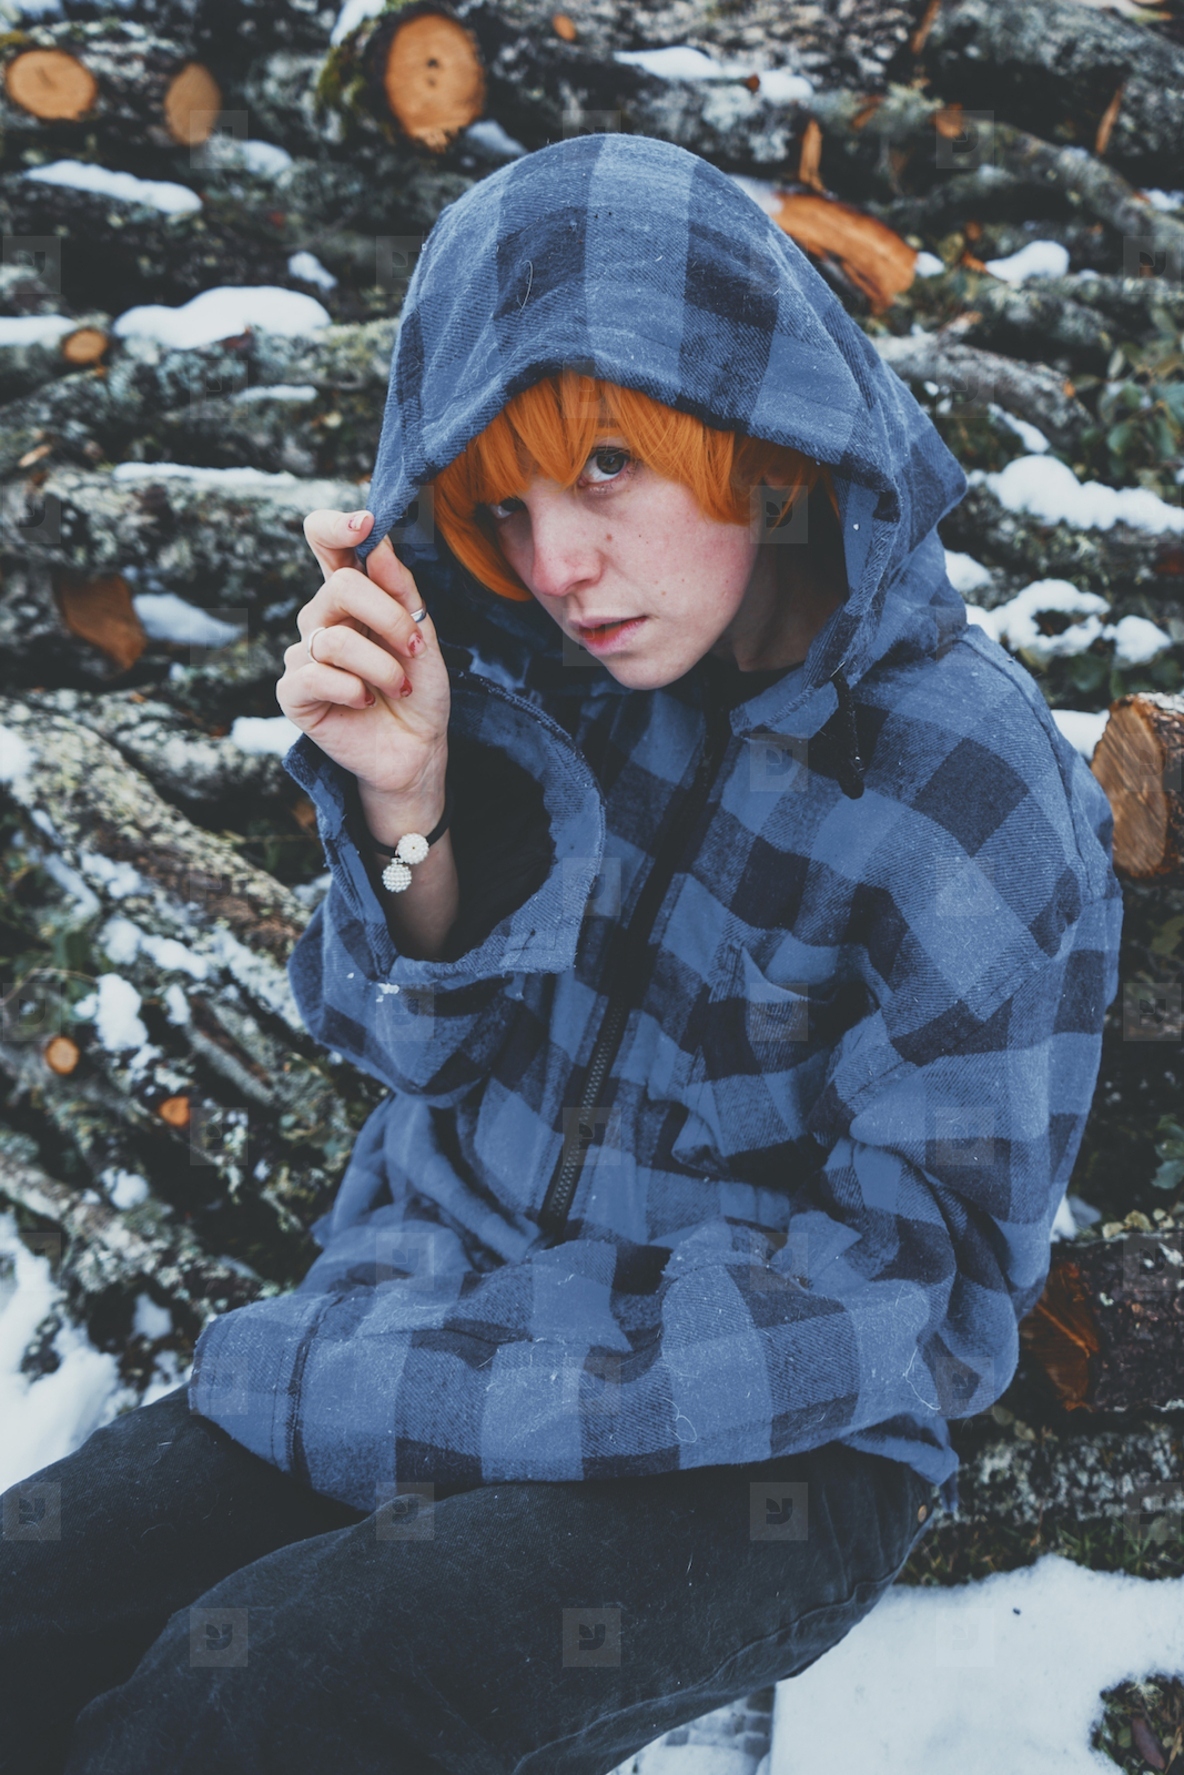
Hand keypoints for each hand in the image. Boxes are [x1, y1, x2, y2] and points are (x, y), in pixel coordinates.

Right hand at [278, 509, 450, 803]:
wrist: (417, 749)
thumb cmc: (418, 689)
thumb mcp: (420, 634)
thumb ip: (399, 588)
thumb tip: (378, 541)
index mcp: (349, 596)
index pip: (325, 542)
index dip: (337, 526)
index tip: (365, 524)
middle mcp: (320, 619)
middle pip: (341, 587)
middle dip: (390, 617)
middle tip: (414, 649)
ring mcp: (303, 655)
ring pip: (335, 639)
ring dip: (381, 666)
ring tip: (399, 687)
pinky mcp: (293, 693)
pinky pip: (315, 675)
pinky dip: (352, 689)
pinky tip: (365, 702)